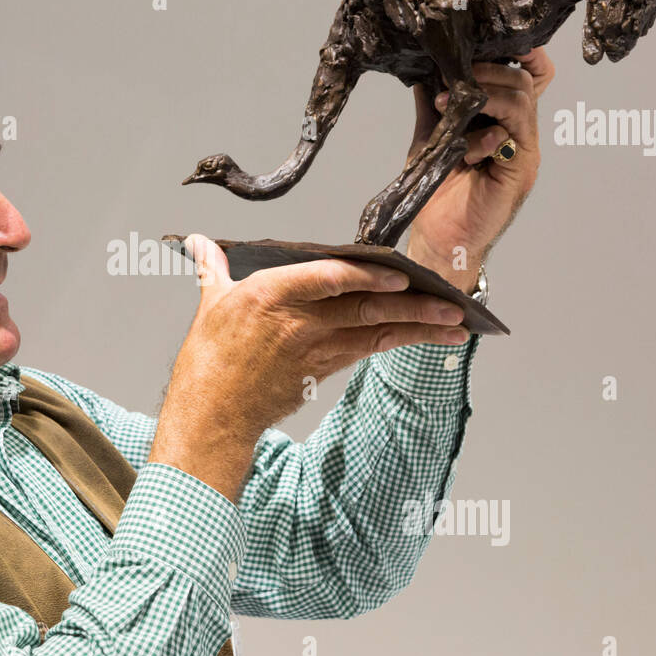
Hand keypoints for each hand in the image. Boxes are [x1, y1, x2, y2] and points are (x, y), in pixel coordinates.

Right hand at [150, 234, 470, 501]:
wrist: (211, 415)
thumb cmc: (209, 359)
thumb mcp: (210, 304)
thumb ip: (214, 267)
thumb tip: (198, 241)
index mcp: (270, 295)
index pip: (329, 278)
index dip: (368, 277)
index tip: (401, 275)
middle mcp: (299, 322)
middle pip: (366, 309)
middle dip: (414, 306)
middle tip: (454, 303)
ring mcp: (314, 350)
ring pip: (376, 334)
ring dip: (420, 329)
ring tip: (457, 324)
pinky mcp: (321, 372)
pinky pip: (367, 352)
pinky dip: (398, 343)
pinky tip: (425, 338)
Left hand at [406, 47, 554, 290]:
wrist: (440, 239)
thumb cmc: (437, 193)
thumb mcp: (431, 138)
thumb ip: (433, 106)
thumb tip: (423, 70)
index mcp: (503, 119)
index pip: (530, 75)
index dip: (519, 53)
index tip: (484, 42)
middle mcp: (519, 131)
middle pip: (525, 79)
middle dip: (488, 69)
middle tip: (453, 74)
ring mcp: (524, 150)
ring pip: (521, 100)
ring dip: (484, 92)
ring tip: (450, 100)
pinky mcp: (520, 170)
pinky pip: (513, 134)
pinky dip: (485, 130)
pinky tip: (462, 145)